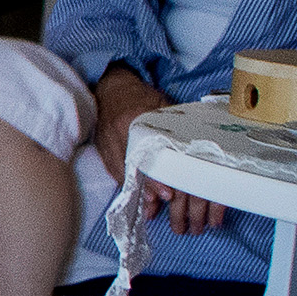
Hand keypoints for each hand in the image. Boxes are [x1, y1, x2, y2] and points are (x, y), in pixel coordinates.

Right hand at [94, 70, 230, 235]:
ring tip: (151, 206)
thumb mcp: (160, 105)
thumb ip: (173, 126)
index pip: (144, 155)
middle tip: (161, 203)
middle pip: (131, 169)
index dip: (155, 177)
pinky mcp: (101, 150)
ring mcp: (105, 144)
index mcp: (130, 121)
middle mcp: (115, 134)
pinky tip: (137, 196)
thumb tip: (195, 148)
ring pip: (120, 173)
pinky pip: (113, 171)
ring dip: (136, 190)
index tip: (168, 193)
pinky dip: (126, 184)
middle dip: (146, 189)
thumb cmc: (140, 95)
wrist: (111, 88)